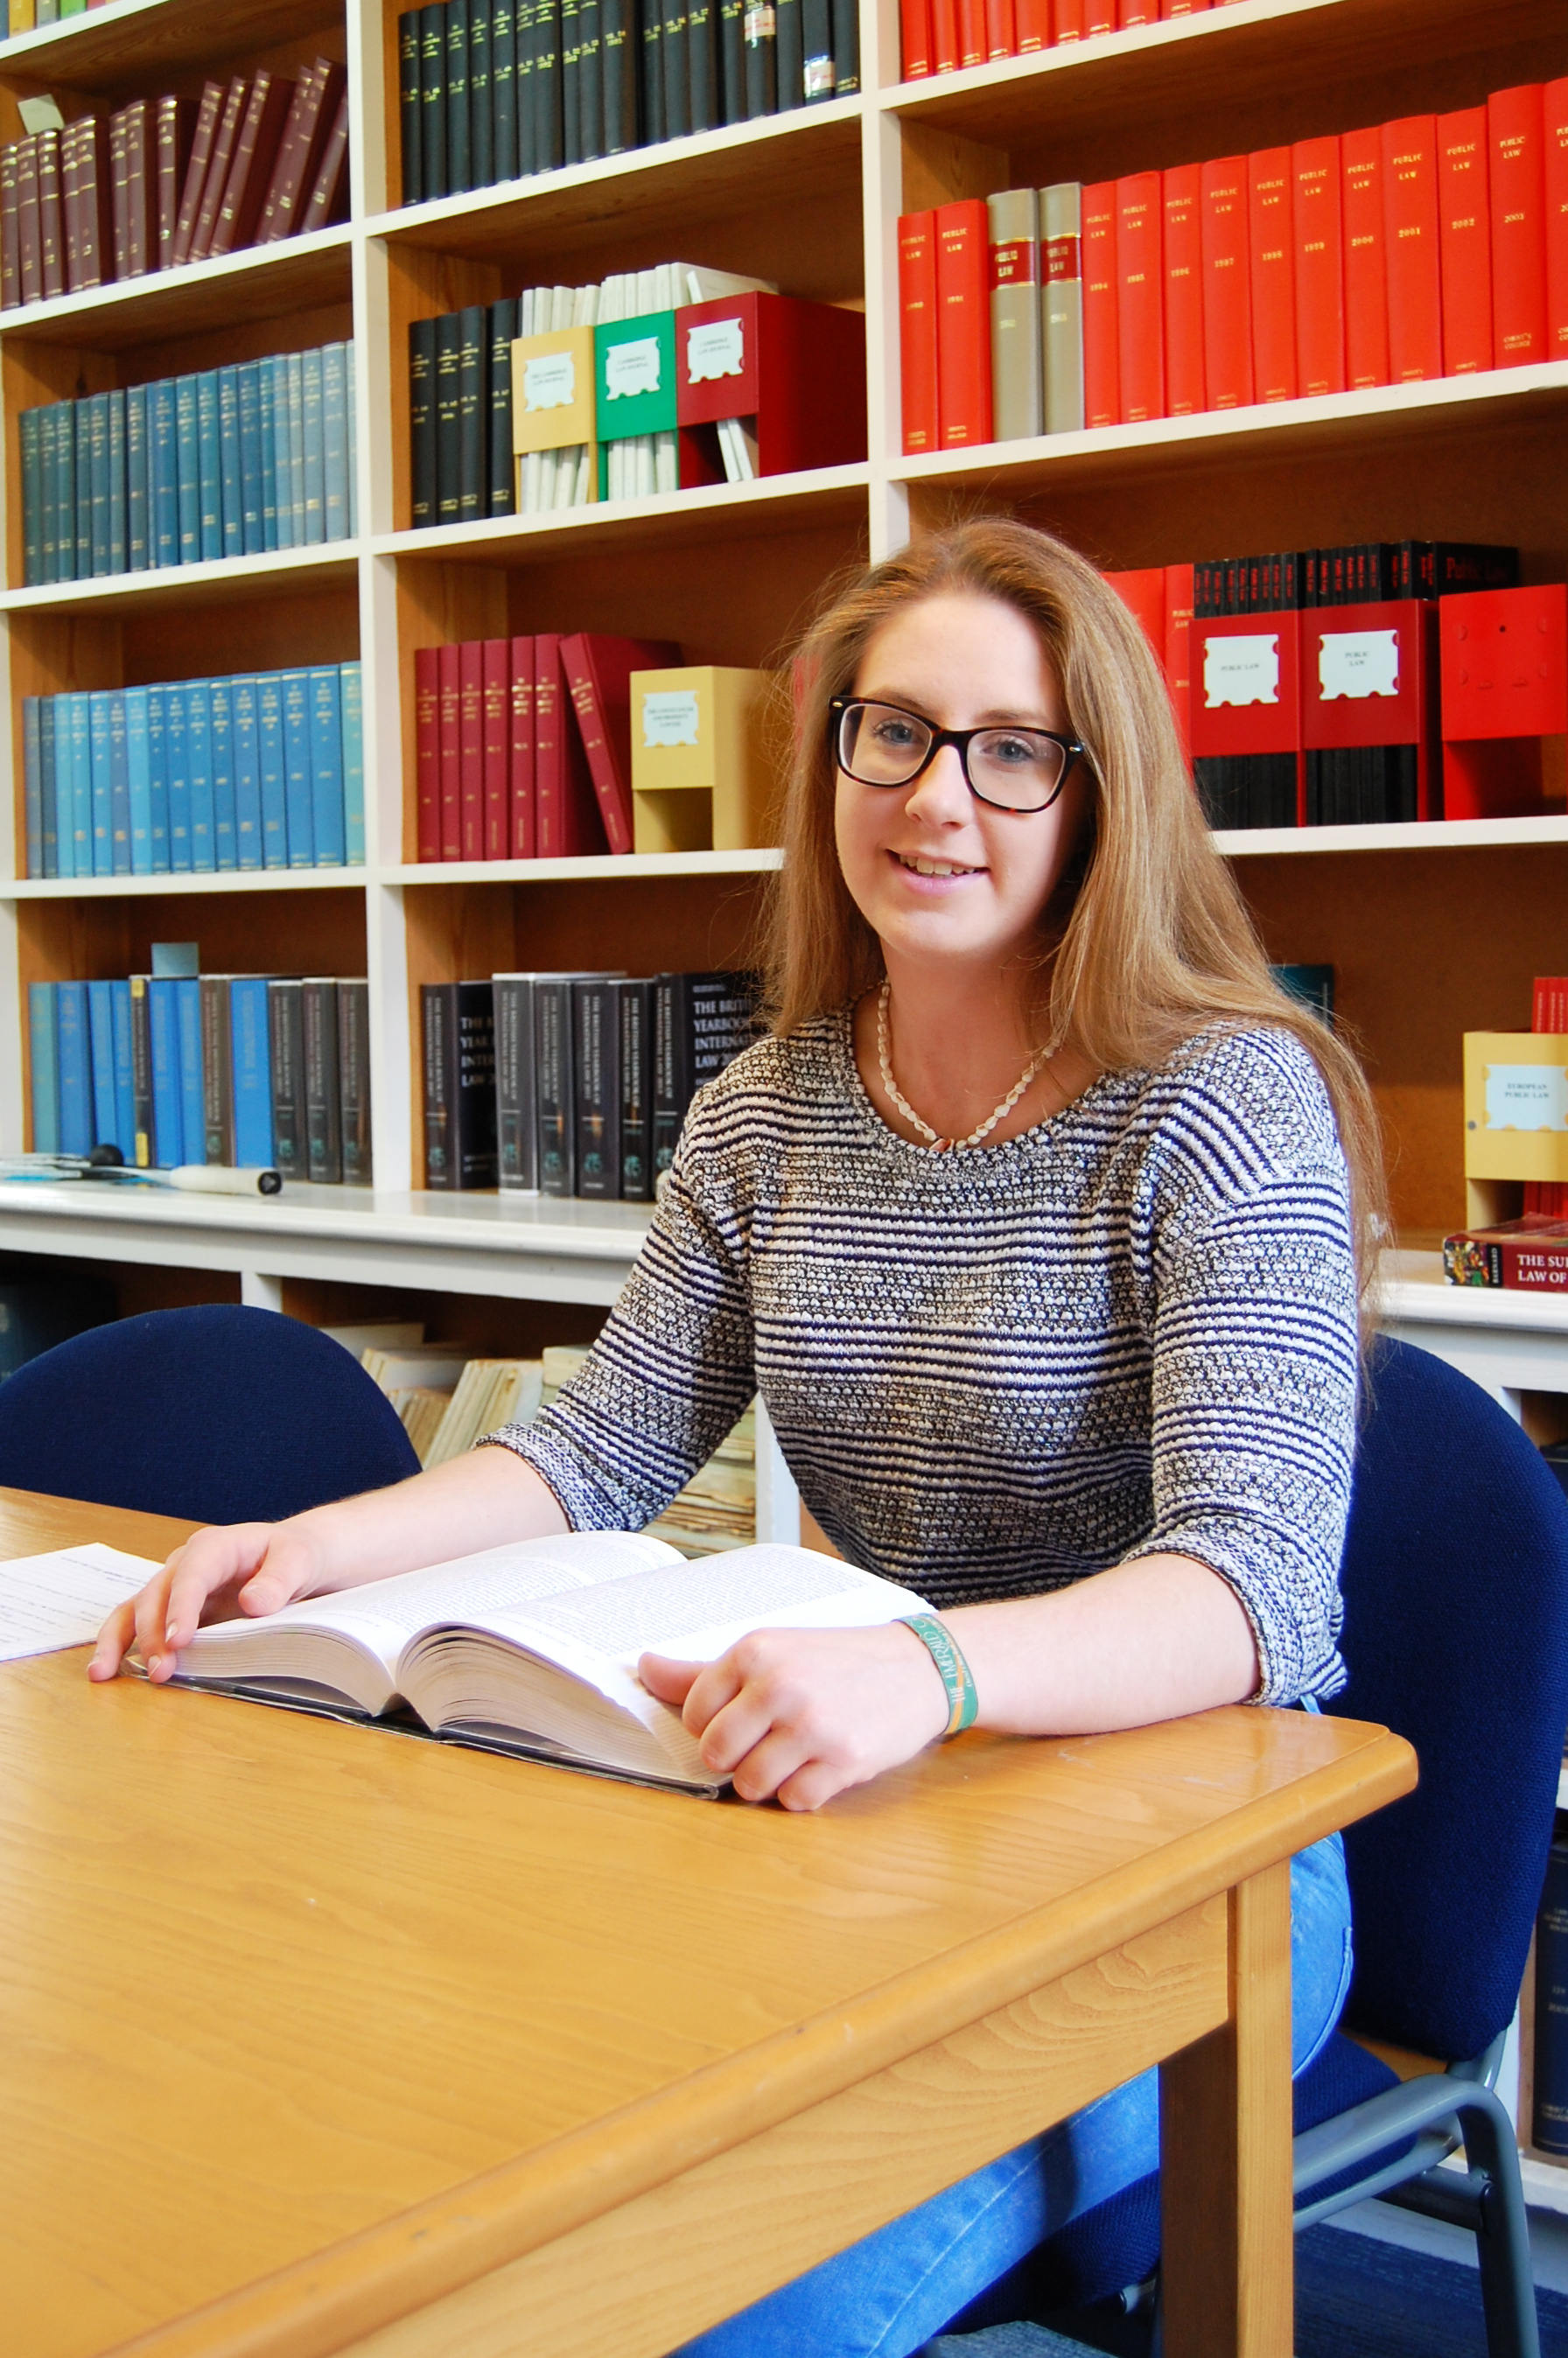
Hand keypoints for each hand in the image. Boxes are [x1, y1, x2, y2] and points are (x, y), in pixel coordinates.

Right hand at [88, 1520, 329, 1684]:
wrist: (295, 1559)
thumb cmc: (296, 1556)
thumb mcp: (300, 1561)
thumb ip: (279, 1580)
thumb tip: (252, 1603)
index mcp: (215, 1547)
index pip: (191, 1574)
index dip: (181, 1606)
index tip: (180, 1641)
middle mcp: (186, 1565)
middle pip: (157, 1594)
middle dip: (153, 1634)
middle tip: (161, 1672)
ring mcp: (175, 1588)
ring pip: (134, 1609)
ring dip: (119, 1641)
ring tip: (104, 1674)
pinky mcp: (173, 1610)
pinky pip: (138, 1625)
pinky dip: (120, 1645)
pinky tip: (107, 1670)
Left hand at [638, 1622, 951, 1810]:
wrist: (919, 1668)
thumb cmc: (837, 1661)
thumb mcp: (772, 1650)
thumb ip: (704, 1670)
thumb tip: (645, 1669)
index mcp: (754, 1652)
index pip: (692, 1715)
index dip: (713, 1726)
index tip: (743, 1719)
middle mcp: (779, 1686)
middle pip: (716, 1755)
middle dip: (735, 1758)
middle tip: (767, 1741)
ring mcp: (812, 1726)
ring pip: (750, 1784)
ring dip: (768, 1779)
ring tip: (795, 1754)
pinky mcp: (844, 1761)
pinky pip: (794, 1802)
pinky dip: (803, 1793)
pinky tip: (821, 1766)